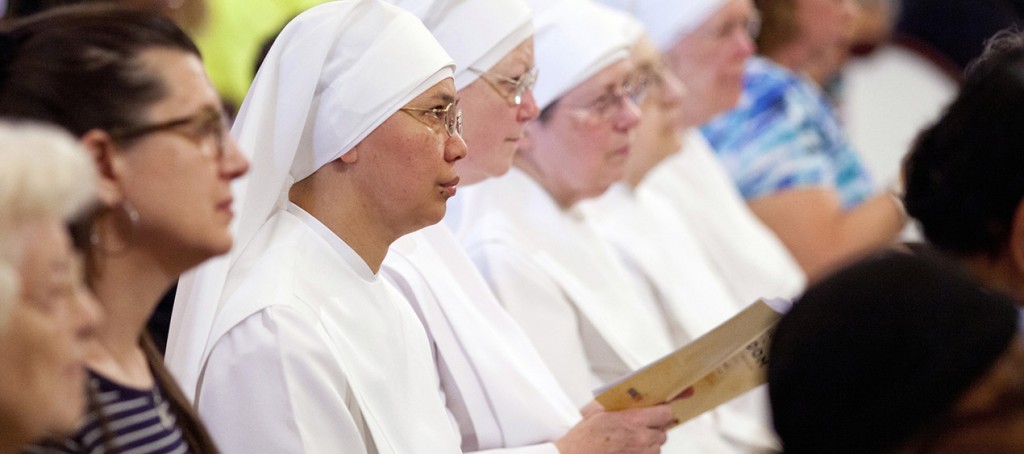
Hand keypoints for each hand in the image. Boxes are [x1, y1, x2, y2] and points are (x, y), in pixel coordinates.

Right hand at [555, 402, 673, 453]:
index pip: (665, 413)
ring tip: (633, 439)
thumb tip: (629, 398)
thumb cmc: (583, 438)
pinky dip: (643, 453)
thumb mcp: (598, 411)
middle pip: (663, 431)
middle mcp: (641, 439)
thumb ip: (617, 404)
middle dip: (654, 427)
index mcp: (633, 421)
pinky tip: (630, 449)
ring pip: (657, 446)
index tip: (659, 409)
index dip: (662, 410)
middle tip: (643, 425)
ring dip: (649, 442)